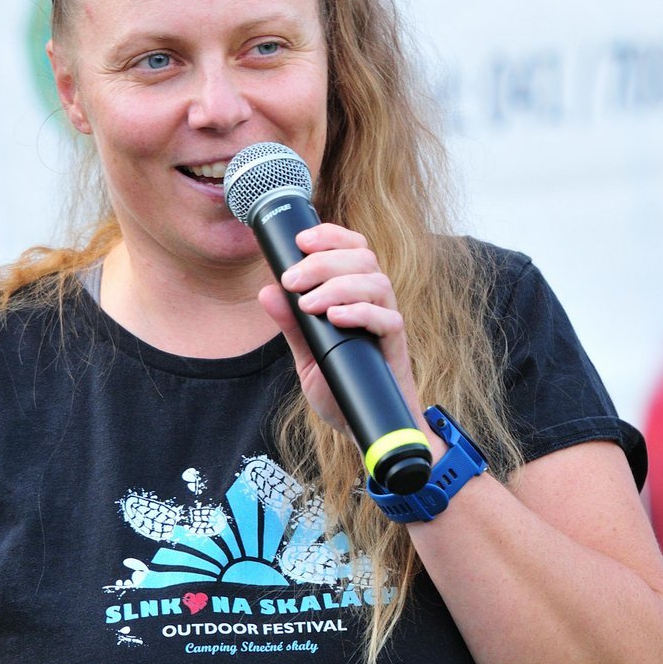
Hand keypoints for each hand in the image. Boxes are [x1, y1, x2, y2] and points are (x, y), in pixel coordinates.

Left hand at [257, 223, 424, 440]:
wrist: (364, 427)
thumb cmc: (342, 387)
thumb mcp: (308, 354)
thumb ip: (291, 324)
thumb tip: (267, 292)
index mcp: (357, 296)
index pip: (353, 249)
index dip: (331, 236)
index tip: (301, 240)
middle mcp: (375, 303)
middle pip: (363, 258)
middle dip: (324, 262)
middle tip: (293, 280)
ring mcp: (387, 324)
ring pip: (377, 283)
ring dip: (339, 286)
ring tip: (310, 304)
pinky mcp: (395, 348)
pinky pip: (388, 320)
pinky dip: (360, 313)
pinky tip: (335, 318)